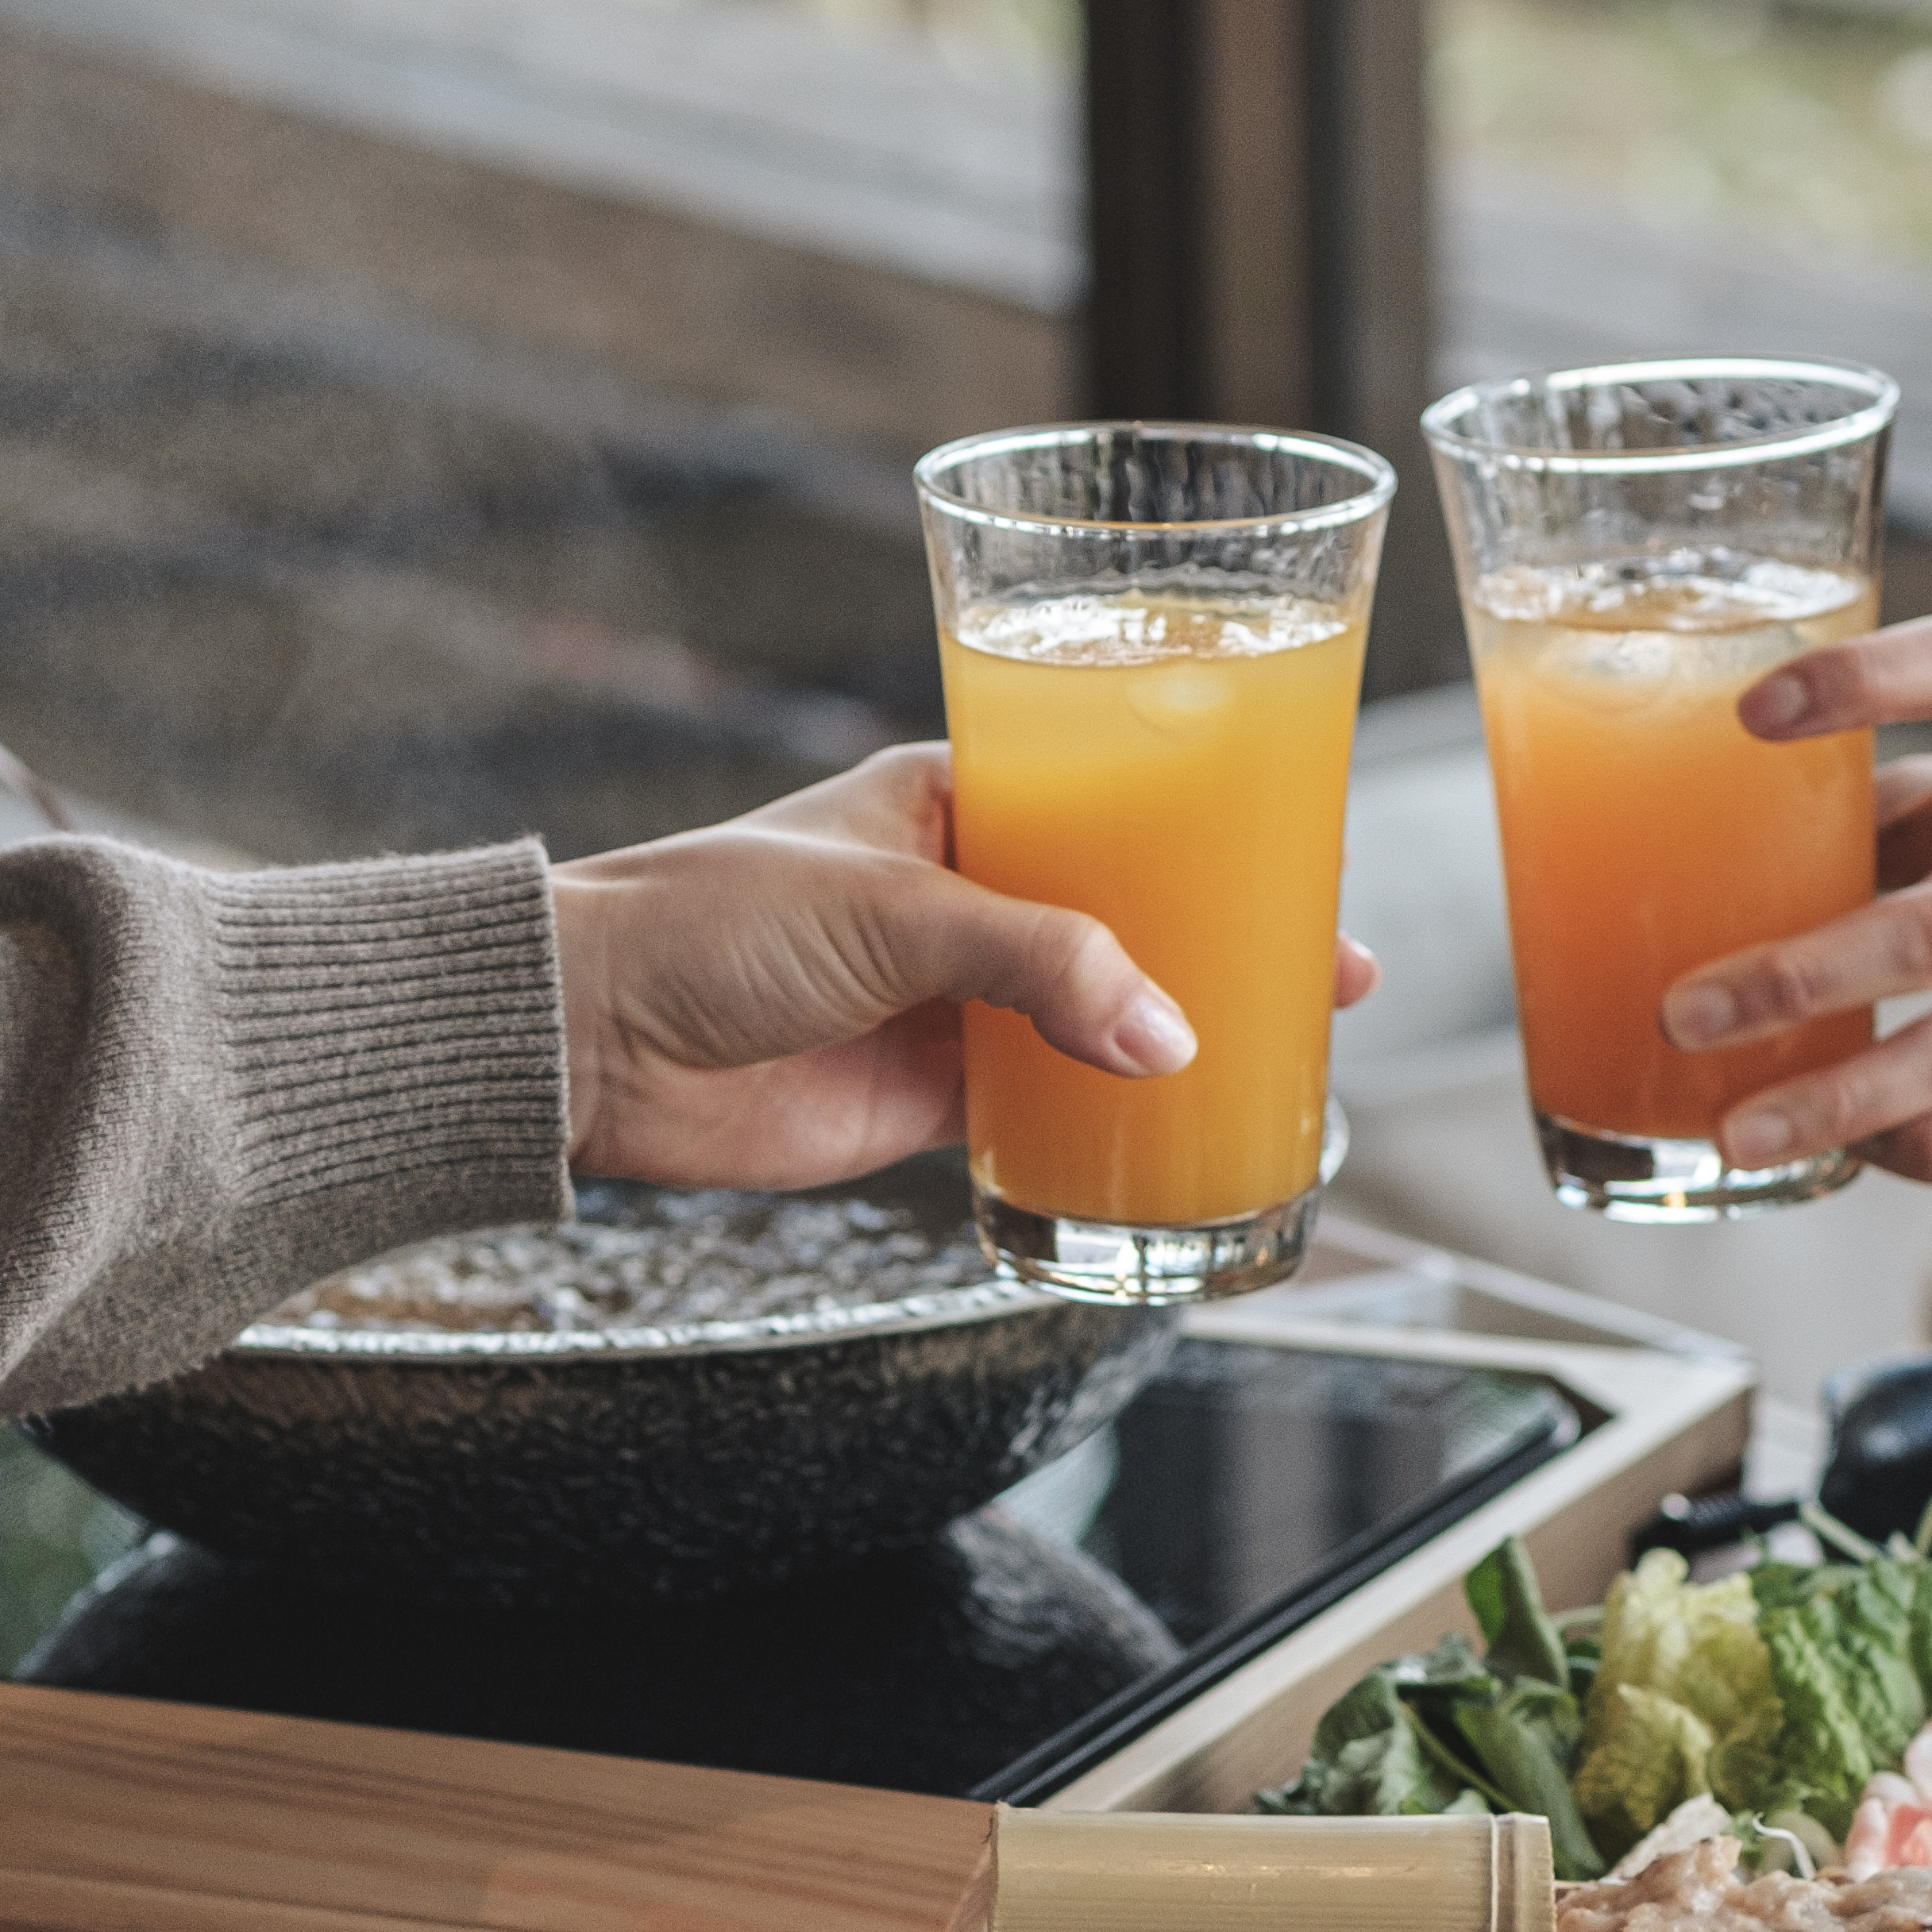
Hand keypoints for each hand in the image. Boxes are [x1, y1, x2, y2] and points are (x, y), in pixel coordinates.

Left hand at [550, 744, 1377, 1184]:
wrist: (597, 1035)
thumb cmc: (716, 921)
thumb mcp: (899, 912)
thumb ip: (1040, 964)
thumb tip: (1170, 1039)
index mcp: (957, 799)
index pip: (1114, 798)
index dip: (1211, 829)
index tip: (1304, 858)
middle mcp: (965, 893)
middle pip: (1129, 914)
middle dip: (1226, 944)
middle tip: (1334, 975)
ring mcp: (951, 997)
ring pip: (1097, 1015)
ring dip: (1179, 1037)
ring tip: (1287, 1055)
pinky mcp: (927, 1092)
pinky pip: (1043, 1105)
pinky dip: (1108, 1122)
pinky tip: (1180, 1133)